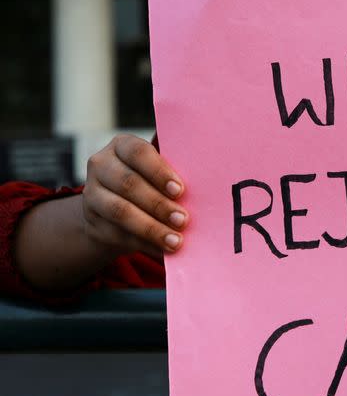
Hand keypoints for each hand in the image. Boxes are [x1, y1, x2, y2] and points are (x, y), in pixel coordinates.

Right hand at [82, 134, 187, 257]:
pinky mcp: (91, 222)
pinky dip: (144, 244)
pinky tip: (162, 250)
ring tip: (175, 240)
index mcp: (121, 146)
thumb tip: (206, 179)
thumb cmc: (148, 181)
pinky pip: (118, 234)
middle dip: (159, 205)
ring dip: (151, 228)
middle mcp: (101, 165)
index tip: (180, 190)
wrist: (113, 209)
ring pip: (121, 212)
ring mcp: (91, 194)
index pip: (138, 153)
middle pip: (129, 184)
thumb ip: (174, 170)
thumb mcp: (157, 170)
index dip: (159, 172)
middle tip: (183, 220)